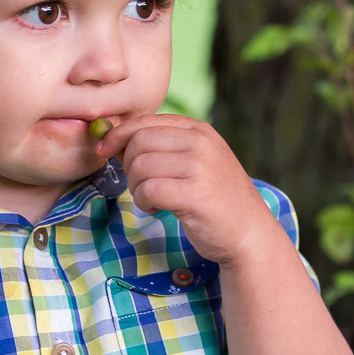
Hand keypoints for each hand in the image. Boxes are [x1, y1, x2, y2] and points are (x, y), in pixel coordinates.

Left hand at [94, 114, 285, 265]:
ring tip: (152, 199)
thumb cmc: (216, 199)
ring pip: (140, 166)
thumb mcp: (194, 162)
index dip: (118, 134)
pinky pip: (148, 190)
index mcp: (199, 130)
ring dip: (136, 187)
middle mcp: (200, 142)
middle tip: (140, 186)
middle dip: (128, 166)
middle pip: (138, 142)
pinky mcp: (195, 194)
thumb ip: (161, 147)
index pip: (145, 121)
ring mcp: (199, 167)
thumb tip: (112, 138)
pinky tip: (157, 209)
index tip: (104, 150)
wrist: (249, 233)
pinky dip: (144, 202)